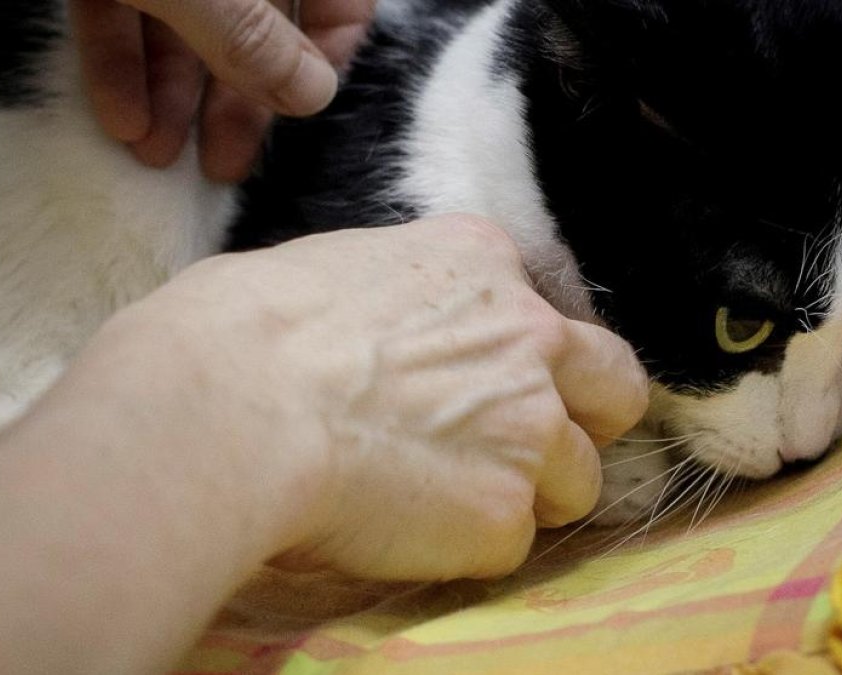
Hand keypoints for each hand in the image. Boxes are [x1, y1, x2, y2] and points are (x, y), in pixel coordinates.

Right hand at [0, 216, 647, 671]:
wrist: (226, 408)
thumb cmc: (241, 331)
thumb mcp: (333, 269)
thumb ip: (400, 297)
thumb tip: (382, 330)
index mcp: (480, 261)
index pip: (546, 313)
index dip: (520, 359)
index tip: (479, 385)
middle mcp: (530, 336)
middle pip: (615, 387)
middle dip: (586, 420)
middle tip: (521, 449)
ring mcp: (529, 427)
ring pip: (578, 479)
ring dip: (525, 494)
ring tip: (439, 502)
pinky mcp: (502, 513)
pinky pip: (509, 542)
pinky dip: (466, 546)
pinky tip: (402, 532)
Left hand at [69, 0, 374, 181]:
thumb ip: (252, 36)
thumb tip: (313, 98)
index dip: (323, 57)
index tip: (293, 114)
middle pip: (259, 19)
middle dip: (235, 97)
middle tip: (220, 165)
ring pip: (190, 19)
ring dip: (172, 92)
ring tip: (152, 156)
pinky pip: (127, 5)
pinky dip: (121, 59)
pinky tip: (117, 117)